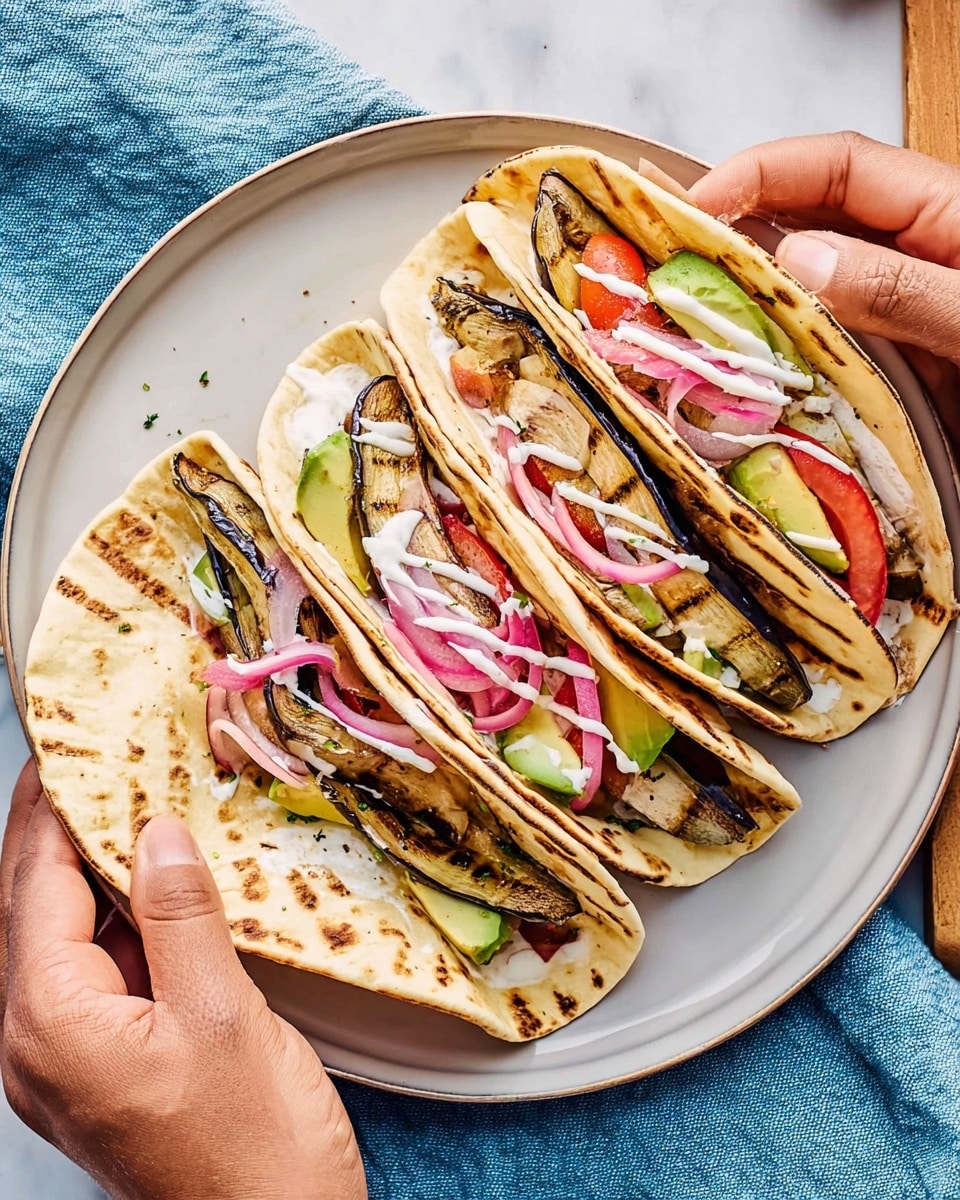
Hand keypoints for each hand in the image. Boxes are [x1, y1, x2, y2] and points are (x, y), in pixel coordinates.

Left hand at [0, 760, 366, 1199]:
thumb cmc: (254, 1156)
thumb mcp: (223, 1017)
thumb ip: (182, 917)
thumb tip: (157, 836)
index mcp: (53, 1028)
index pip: (36, 892)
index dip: (49, 814)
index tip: (63, 752)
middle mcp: (39, 1046)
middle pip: (38, 913)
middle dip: (64, 836)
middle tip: (95, 764)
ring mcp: (69, 1062)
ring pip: (71, 942)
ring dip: (100, 876)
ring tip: (135, 809)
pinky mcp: (105, 1069)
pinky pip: (101, 975)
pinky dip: (126, 923)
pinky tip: (164, 889)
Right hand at [688, 132, 959, 443]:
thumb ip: (901, 288)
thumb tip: (800, 261)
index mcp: (945, 215)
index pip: (835, 167)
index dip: (760, 172)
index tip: (695, 206)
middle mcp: (912, 260)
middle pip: (807, 222)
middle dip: (735, 233)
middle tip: (667, 264)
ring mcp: (898, 318)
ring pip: (804, 292)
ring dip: (746, 301)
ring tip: (687, 321)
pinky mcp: (893, 374)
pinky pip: (822, 354)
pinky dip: (778, 360)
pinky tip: (744, 379)